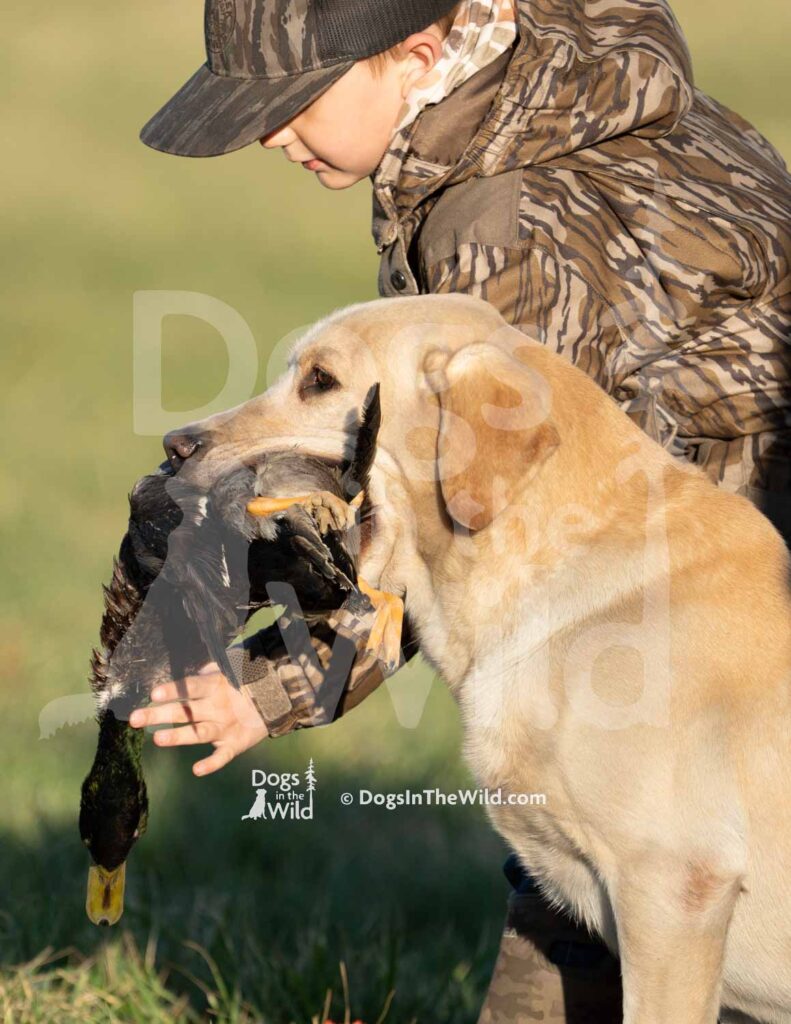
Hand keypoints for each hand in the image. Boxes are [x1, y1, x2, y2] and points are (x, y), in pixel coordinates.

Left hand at [128, 663, 268, 776]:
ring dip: (178, 736)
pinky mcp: (236, 744)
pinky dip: (212, 764)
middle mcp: (218, 706)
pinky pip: (223, 756)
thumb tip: (190, 666)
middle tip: (135, 718)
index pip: (191, 686)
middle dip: (159, 714)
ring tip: (157, 739)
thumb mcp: (230, 667)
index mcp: (216, 686)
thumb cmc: (246, 681)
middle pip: (185, 711)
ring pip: (199, 733)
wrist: (279, 697)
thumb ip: (208, 669)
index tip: (154, 694)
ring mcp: (227, 726)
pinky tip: (197, 770)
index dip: (174, 690)